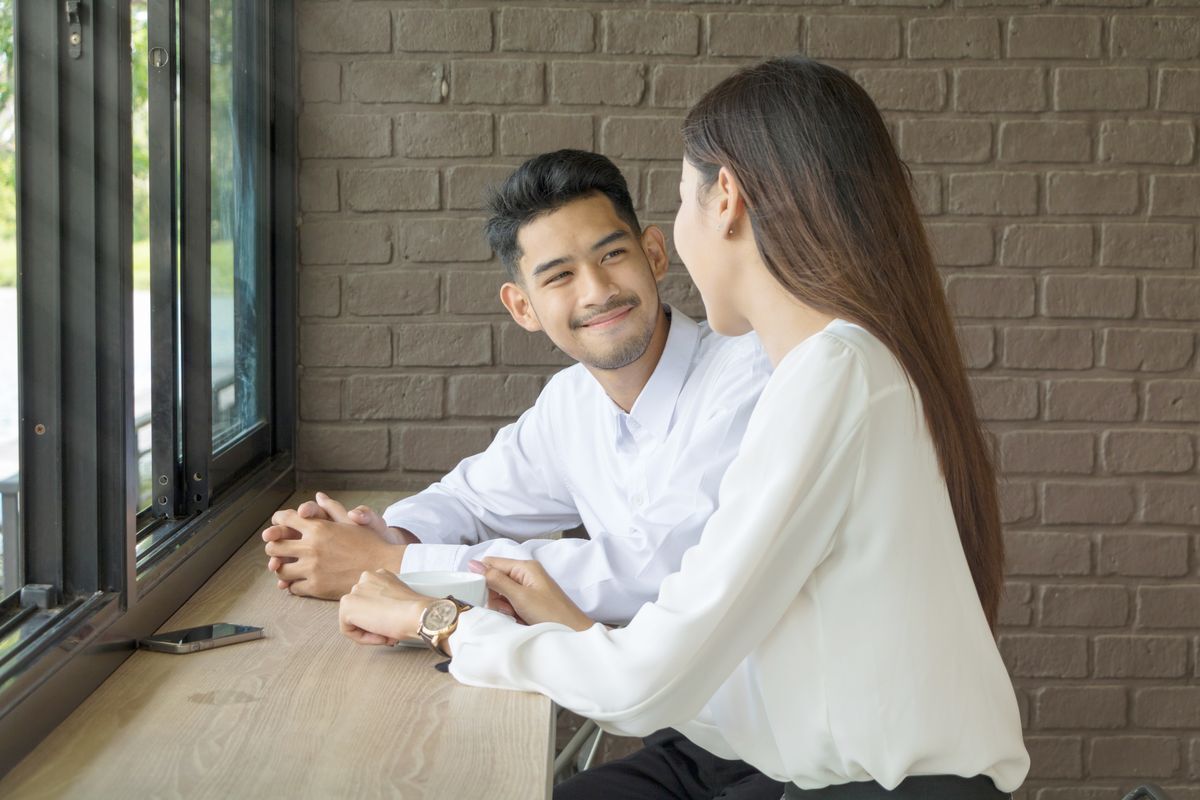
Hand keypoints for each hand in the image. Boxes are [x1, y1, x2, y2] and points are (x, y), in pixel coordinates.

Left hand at [265, 505, 406, 599]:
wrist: (384, 567)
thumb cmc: (369, 543)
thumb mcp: (351, 521)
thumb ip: (332, 508)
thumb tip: (319, 496)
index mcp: (318, 528)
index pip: (285, 520)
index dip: (278, 521)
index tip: (278, 524)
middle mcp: (311, 547)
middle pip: (275, 546)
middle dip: (274, 546)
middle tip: (278, 549)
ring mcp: (312, 569)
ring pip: (281, 569)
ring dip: (281, 567)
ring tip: (286, 567)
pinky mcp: (316, 587)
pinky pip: (293, 587)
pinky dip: (293, 584)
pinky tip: (300, 581)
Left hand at [339, 569, 434, 646]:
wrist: (417, 614)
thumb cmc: (416, 611)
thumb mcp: (401, 600)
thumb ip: (387, 604)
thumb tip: (382, 620)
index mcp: (381, 575)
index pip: (372, 600)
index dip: (382, 616)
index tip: (393, 625)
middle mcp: (366, 579)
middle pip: (362, 608)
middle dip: (375, 623)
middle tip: (391, 632)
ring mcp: (355, 590)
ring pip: (354, 619)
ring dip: (370, 631)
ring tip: (387, 634)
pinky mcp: (347, 605)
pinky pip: (348, 629)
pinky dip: (363, 638)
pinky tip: (380, 635)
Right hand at [472, 558, 592, 631]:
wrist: (574, 633)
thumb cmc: (551, 614)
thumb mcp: (520, 596)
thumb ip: (496, 579)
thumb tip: (474, 563)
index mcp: (525, 567)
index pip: (492, 563)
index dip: (483, 577)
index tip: (480, 593)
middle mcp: (526, 574)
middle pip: (495, 579)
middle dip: (495, 596)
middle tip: (507, 607)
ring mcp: (528, 588)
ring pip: (501, 594)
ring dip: (502, 606)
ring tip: (515, 614)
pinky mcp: (529, 601)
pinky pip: (510, 603)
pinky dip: (510, 612)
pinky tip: (518, 618)